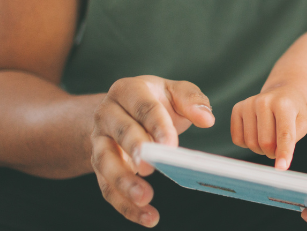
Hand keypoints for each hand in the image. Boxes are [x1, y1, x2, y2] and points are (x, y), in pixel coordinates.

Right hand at [90, 75, 214, 227]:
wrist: (124, 110)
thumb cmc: (157, 101)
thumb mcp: (176, 92)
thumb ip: (192, 100)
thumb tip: (207, 119)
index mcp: (128, 90)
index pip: (143, 107)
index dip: (157, 125)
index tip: (170, 145)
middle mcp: (108, 113)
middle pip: (120, 132)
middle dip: (135, 148)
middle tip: (152, 167)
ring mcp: (100, 140)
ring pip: (105, 162)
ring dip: (124, 182)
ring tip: (144, 198)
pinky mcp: (99, 165)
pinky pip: (107, 187)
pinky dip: (124, 205)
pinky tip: (146, 217)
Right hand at [230, 85, 306, 169]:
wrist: (282, 92)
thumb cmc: (293, 112)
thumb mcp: (302, 124)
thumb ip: (291, 140)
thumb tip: (277, 157)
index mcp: (284, 105)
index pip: (284, 134)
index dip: (283, 152)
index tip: (282, 167)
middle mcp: (264, 101)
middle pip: (266, 143)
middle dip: (273, 152)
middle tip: (278, 146)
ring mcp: (248, 104)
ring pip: (251, 143)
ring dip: (261, 149)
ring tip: (269, 138)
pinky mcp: (237, 109)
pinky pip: (238, 139)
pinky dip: (247, 144)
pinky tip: (256, 133)